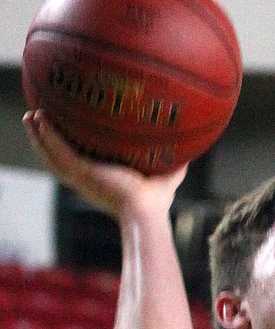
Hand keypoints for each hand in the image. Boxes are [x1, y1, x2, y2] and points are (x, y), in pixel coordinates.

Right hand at [23, 110, 186, 221]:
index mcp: (99, 179)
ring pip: (50, 154)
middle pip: (56, 157)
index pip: (77, 161)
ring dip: (38, 135)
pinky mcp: (80, 173)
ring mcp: (81, 177)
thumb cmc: (156, 204)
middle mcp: (86, 179)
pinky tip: (40, 120)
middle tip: (35, 118)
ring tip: (29, 115)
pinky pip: (57, 151)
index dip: (67, 148)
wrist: (147, 214)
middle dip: (44, 139)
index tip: (63, 133)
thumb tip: (192, 154)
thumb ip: (176, 166)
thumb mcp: (166, 177)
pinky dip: (46, 136)